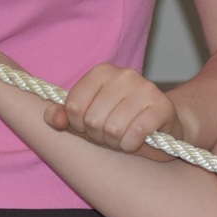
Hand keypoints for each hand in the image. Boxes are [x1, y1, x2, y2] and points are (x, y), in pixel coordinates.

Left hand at [47, 63, 182, 160]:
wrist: (162, 125)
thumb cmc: (121, 121)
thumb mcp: (88, 117)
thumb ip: (64, 116)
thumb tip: (54, 120)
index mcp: (101, 72)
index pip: (73, 105)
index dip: (78, 125)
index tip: (89, 126)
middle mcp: (124, 74)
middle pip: (92, 119)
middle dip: (98, 136)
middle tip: (110, 134)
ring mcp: (145, 88)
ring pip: (113, 128)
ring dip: (116, 142)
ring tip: (123, 137)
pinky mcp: (162, 106)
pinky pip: (135, 134)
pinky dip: (131, 144)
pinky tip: (137, 140)